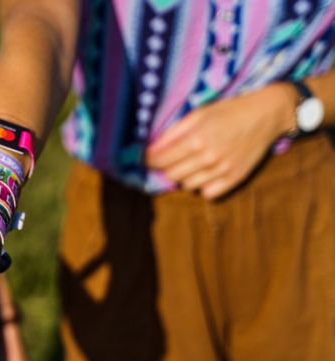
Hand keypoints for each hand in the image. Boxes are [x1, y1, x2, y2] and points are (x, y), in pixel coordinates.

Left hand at [145, 83, 295, 198]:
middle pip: (171, 175)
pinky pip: (207, 194)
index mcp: (196, 139)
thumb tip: (151, 150)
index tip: (149, 157)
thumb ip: (174, 132)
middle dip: (166, 167)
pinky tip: (206, 173)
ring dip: (185, 176)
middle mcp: (209, 157)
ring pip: (187, 186)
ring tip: (192, 162)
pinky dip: (203, 186)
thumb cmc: (230, 110)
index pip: (160, 160)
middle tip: (171, 159)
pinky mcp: (235, 178)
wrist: (267, 114)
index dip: (150, 159)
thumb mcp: (199, 114)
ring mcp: (223, 170)